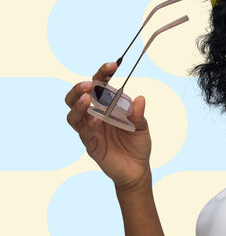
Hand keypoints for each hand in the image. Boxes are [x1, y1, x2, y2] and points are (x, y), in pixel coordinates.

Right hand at [66, 62, 152, 190]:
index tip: (112, 65)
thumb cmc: (137, 145)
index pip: (99, 87)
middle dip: (78, 89)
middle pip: (76, 98)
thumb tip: (139, 99)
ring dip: (78, 105)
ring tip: (86, 98)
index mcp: (106, 107)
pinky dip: (88, 125)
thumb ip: (138, 114)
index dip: (102, 74)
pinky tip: (96, 120)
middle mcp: (95, 116)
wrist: (137, 169)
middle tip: (88, 84)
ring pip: (73, 115)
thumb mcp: (142, 127)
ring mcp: (90, 131)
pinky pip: (84, 133)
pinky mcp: (91, 145)